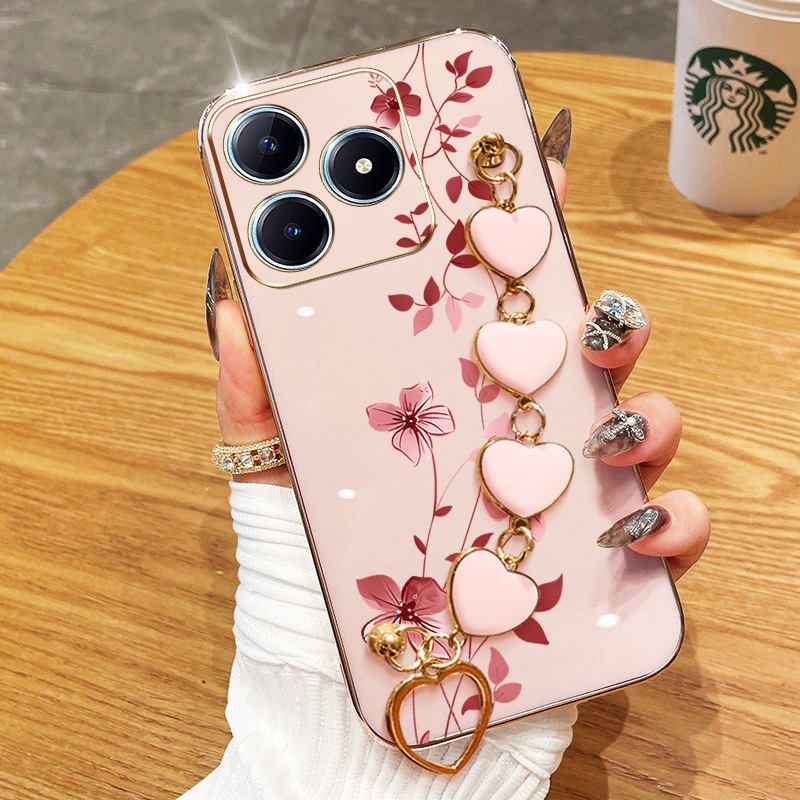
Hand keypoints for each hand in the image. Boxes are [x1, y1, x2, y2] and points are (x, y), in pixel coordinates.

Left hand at [207, 109, 708, 579]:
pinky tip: (635, 527)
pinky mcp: (594, 561)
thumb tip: (232, 308)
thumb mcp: (277, 455)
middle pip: (592, 354)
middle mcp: (523, 425)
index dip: (533, 241)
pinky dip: (673, 522)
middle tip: (589, 321)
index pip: (509, 303)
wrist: (340, 644)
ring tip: (610, 432)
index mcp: (461, 385)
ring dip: (647, 416)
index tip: (537, 189)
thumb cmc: (318, 539)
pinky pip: (665, 533)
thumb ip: (255, 385)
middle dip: (608, 324)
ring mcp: (566, 488)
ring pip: (644, 427)